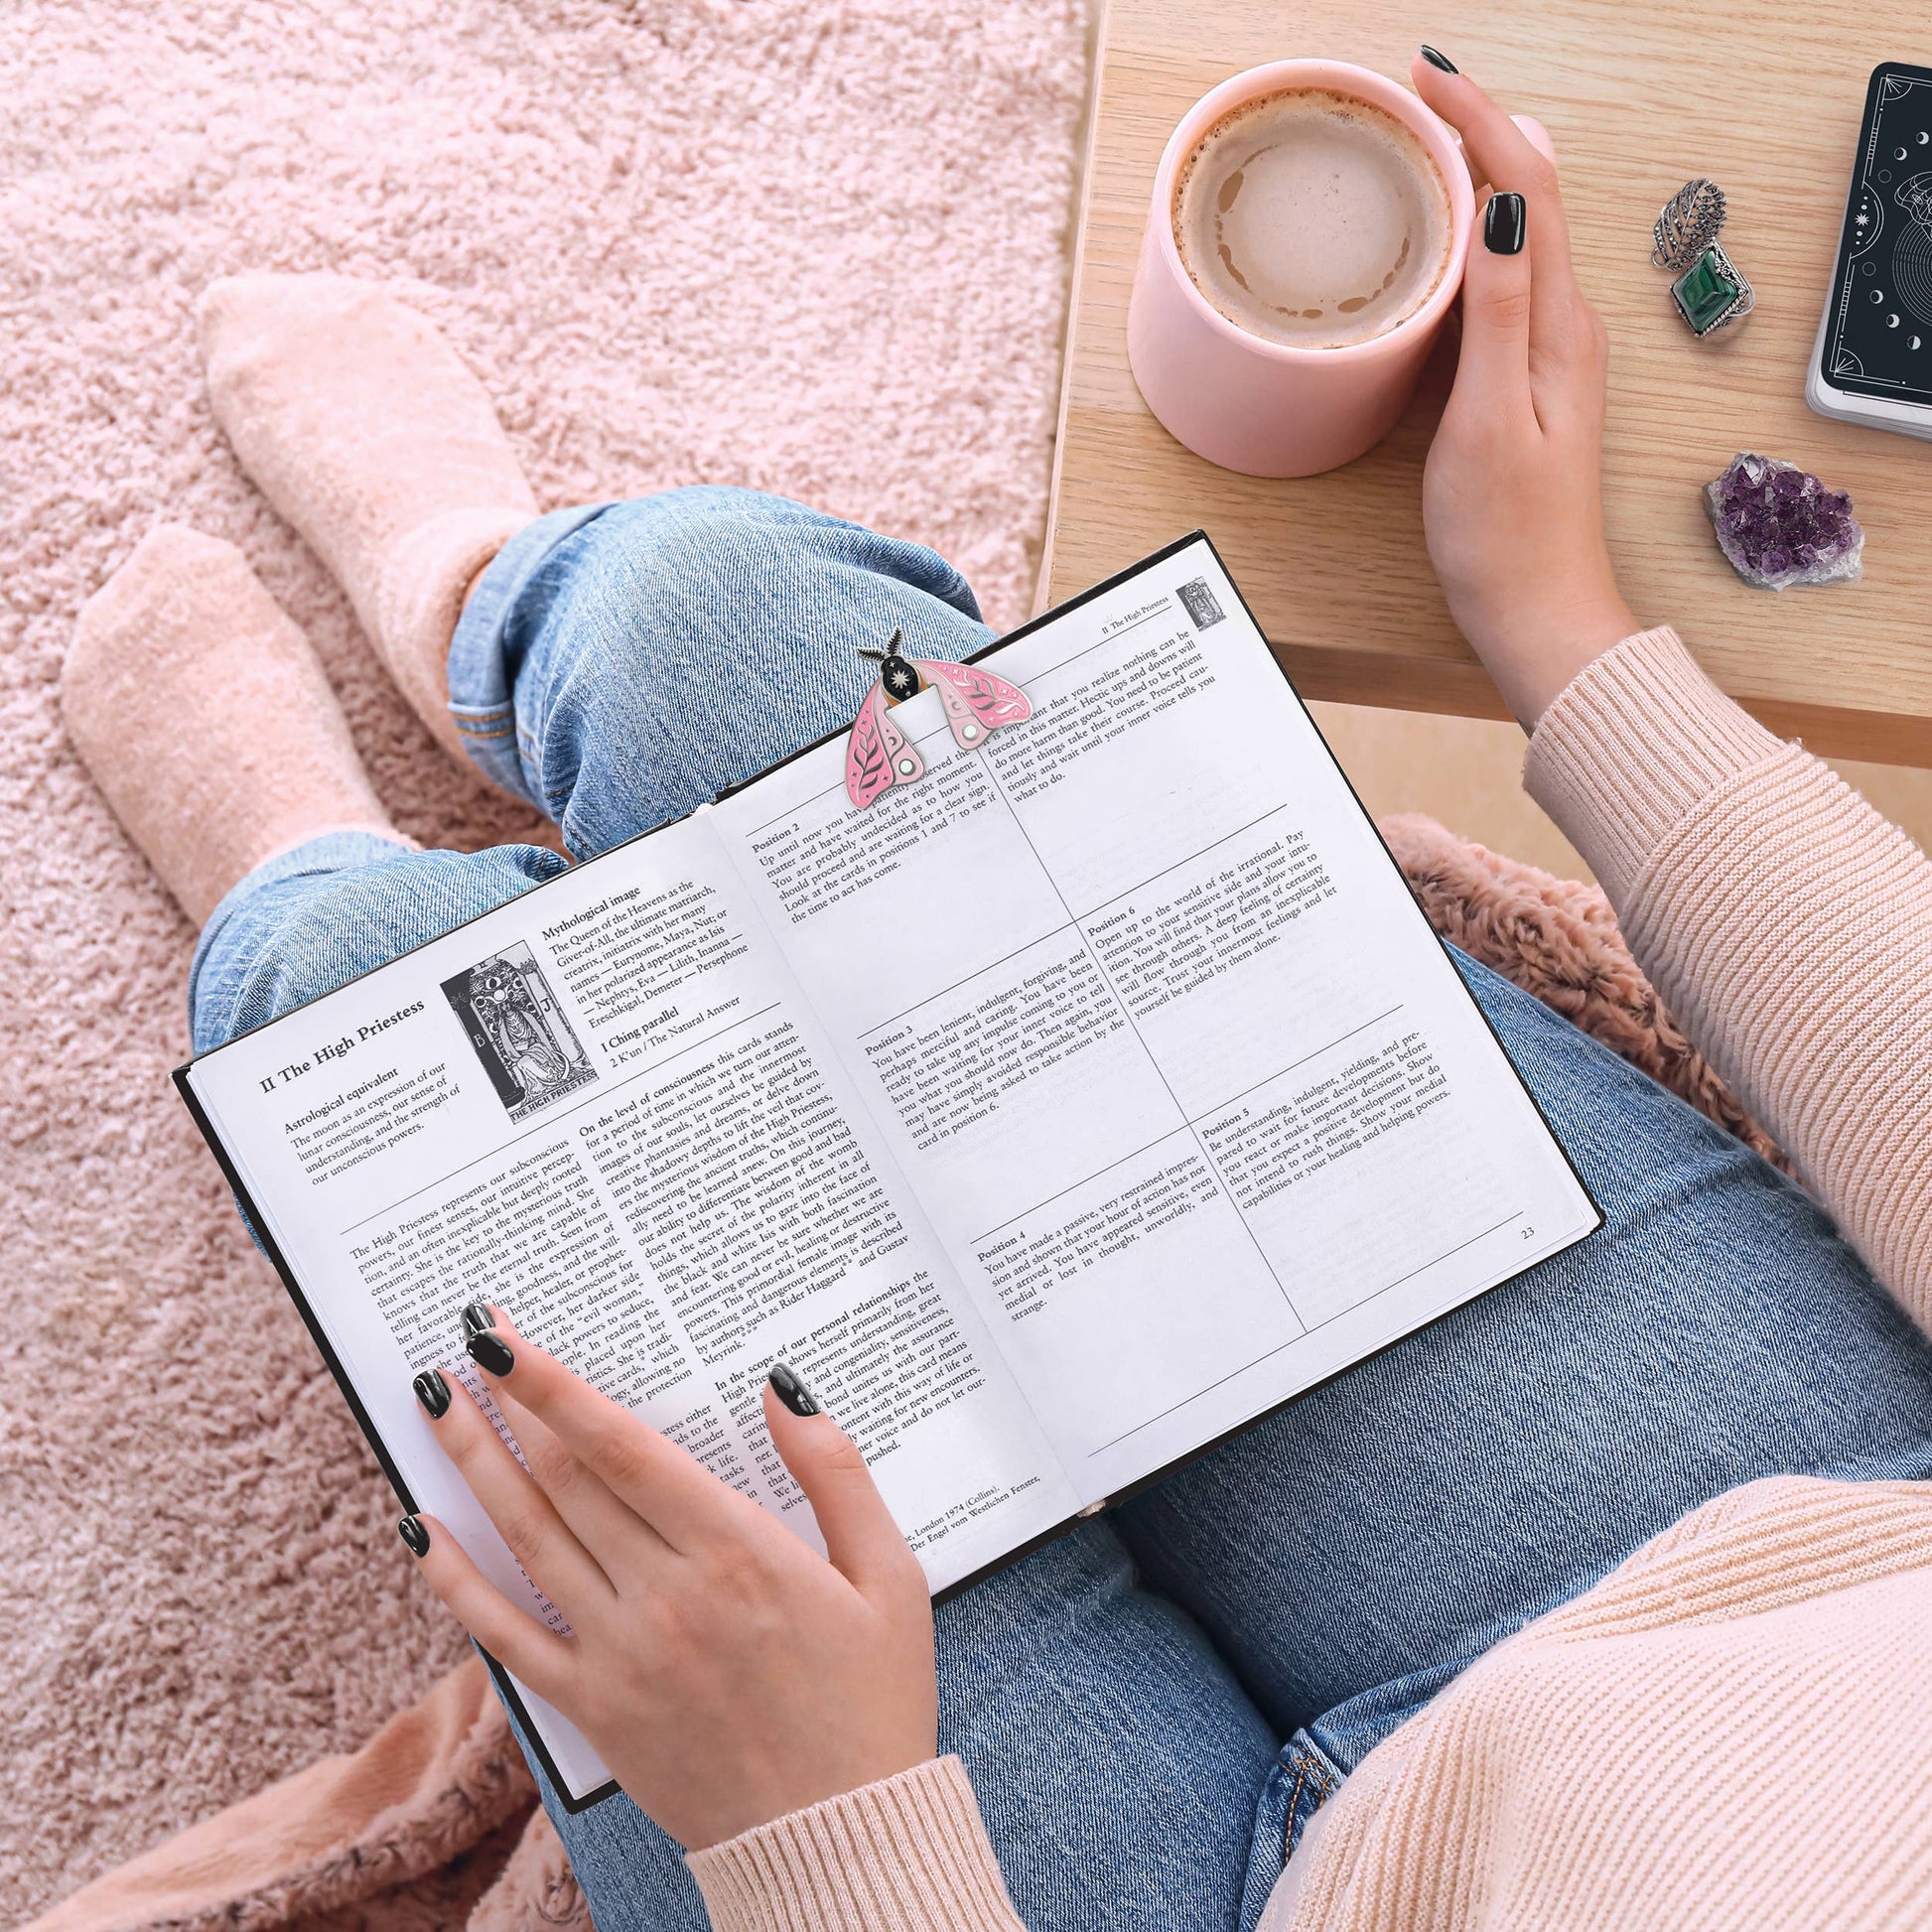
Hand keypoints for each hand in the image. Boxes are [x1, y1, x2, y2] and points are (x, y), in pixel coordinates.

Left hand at [403, 1313, 936, 1848]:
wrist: (840, 1842)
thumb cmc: (874, 1704)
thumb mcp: (891, 1577)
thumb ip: (836, 1473)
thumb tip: (779, 1389)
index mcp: (737, 1551)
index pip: (621, 1446)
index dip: (554, 1387)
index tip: (505, 1339)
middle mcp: (664, 1595)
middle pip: (565, 1480)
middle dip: (507, 1405)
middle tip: (467, 1346)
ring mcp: (619, 1655)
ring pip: (528, 1539)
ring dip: (473, 1466)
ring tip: (435, 1408)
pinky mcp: (594, 1710)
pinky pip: (506, 1636)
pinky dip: (456, 1580)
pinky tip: (421, 1531)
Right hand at [1410, 55, 1637, 727]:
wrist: (1537, 614)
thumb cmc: (1507, 537)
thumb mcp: (1489, 419)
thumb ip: (1497, 311)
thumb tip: (1501, 206)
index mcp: (1558, 326)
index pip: (1529, 187)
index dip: (1479, 120)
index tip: (1426, 78)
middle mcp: (1563, 327)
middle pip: (1530, 195)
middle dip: (1477, 130)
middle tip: (1414, 94)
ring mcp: (1546, 354)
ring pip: (1517, 235)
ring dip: (1476, 178)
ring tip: (1421, 143)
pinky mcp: (1524, 382)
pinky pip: (1502, 283)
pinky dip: (1470, 240)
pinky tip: (1438, 242)